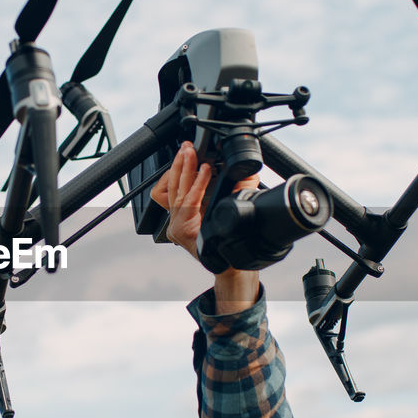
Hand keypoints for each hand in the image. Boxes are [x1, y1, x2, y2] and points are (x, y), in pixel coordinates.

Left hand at [151, 141, 260, 313]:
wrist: (227, 267)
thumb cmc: (230, 252)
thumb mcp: (237, 222)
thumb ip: (242, 198)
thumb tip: (248, 177)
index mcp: (186, 232)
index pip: (189, 201)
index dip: (199, 182)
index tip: (207, 167)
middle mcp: (176, 226)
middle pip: (175, 190)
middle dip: (184, 166)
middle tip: (191, 149)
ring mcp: (175, 221)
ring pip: (170, 190)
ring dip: (179, 168)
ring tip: (186, 150)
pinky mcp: (178, 216)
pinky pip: (172, 194)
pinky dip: (179, 177)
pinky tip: (184, 164)